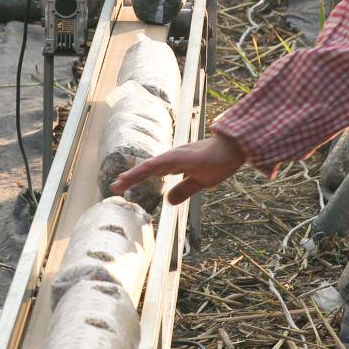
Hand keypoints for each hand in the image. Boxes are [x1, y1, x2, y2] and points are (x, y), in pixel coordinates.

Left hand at [112, 133, 245, 204]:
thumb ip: (184, 190)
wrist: (235, 148)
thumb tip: (168, 201)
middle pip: (147, 169)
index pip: (151, 172)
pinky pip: (167, 161)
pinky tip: (143, 170)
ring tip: (120, 181)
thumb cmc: (219, 161)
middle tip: (113, 187)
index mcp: (176, 164)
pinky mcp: (186, 155)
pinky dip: (153, 166)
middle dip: (130, 178)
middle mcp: (173, 157)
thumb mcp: (200, 182)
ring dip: (136, 173)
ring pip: (152, 165)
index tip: (120, 187)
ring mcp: (179, 155)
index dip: (136, 179)